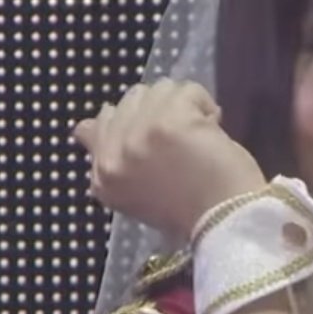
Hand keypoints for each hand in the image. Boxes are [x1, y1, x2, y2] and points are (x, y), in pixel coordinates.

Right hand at [71, 78, 266, 242]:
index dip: (128, 121)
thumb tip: (87, 125)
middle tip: (181, 140)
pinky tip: (213, 129)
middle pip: (130, 101)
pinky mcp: (168, 121)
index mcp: (104, 179)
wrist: (225, 224)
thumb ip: (114, 160)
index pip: (94, 127)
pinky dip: (205, 105)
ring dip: (184, 106)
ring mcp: (138, 136)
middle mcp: (113, 156)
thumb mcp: (136, 194)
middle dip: (159, 111)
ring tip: (198, 135)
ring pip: (159, 89)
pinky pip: (187, 89)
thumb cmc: (191, 213)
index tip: (153, 134)